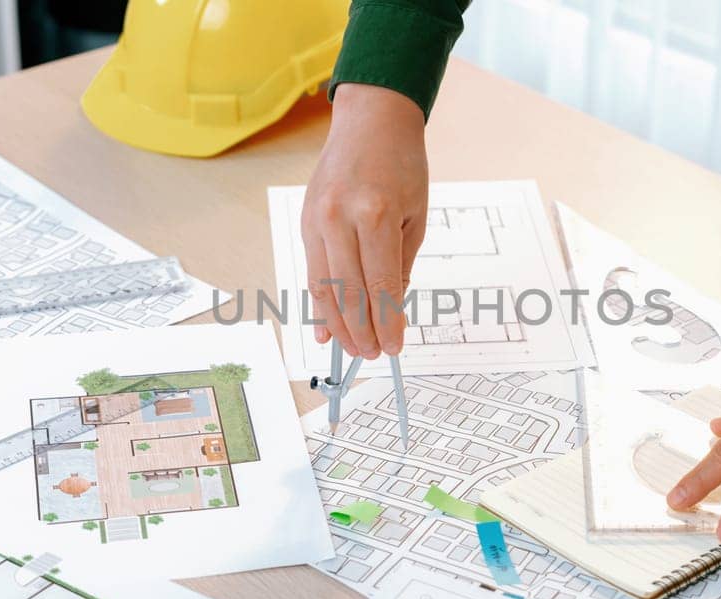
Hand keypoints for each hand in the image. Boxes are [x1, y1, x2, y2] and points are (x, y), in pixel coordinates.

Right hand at [301, 83, 428, 358]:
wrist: (371, 120)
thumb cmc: (402, 163)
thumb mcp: (416, 214)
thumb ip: (401, 262)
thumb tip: (391, 306)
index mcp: (376, 214)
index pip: (380, 283)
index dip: (386, 321)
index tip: (393, 347)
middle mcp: (340, 218)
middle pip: (348, 291)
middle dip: (361, 330)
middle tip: (372, 355)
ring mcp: (317, 220)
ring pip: (324, 287)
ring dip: (338, 324)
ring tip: (352, 349)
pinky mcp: (304, 222)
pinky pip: (311, 271)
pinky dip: (318, 303)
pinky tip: (324, 328)